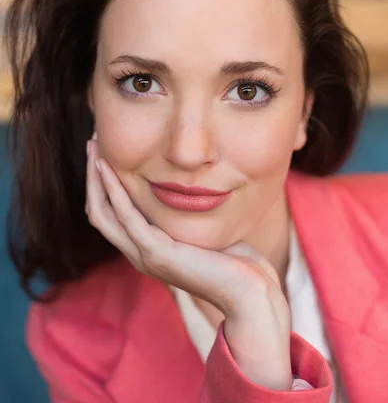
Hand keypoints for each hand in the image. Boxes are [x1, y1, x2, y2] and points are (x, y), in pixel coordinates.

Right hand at [86, 134, 291, 388]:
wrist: (247, 292)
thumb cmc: (233, 261)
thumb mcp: (201, 231)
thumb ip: (186, 215)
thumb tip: (190, 189)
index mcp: (147, 249)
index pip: (111, 215)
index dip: (102, 185)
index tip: (104, 153)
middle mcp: (139, 253)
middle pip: (99, 212)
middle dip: (93, 177)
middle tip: (91, 143)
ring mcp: (145, 255)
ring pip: (103, 213)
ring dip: (96, 178)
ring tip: (93, 148)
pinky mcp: (156, 253)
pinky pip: (126, 216)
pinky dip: (115, 191)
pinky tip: (110, 169)